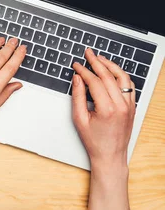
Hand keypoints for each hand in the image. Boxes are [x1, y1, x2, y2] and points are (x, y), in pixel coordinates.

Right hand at [72, 48, 135, 173]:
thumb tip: (77, 79)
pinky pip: (129, 85)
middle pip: (108, 76)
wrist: (110, 155)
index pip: (95, 82)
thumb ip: (78, 96)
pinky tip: (112, 71)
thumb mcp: (79, 119)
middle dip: (96, 62)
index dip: (84, 71)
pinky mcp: (132, 107)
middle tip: (88, 53)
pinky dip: (120, 75)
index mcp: (107, 109)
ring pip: (122, 77)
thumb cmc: (94, 141)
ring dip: (111, 65)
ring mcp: (129, 105)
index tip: (76, 65)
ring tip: (100, 58)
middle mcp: (121, 105)